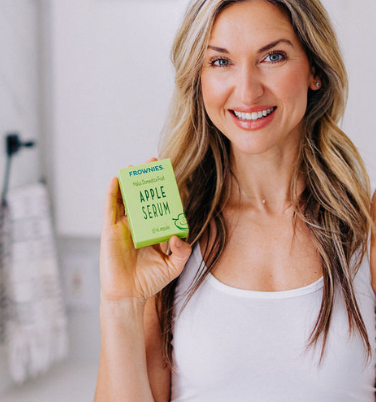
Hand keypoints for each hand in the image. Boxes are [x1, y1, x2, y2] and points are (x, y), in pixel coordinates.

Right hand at [99, 157, 191, 303]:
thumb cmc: (150, 281)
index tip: (170, 175)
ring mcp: (124, 226)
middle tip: (153, 163)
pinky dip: (112, 193)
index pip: (160, 205)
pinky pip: (110, 208)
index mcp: (154, 229)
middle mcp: (139, 224)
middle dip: (148, 180)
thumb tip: (177, 236)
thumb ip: (182, 251)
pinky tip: (116, 180)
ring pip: (126, 198)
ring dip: (130, 181)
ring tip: (135, 167)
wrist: (129, 296)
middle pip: (143, 197)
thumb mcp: (174, 266)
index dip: (164, 191)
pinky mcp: (110, 230)